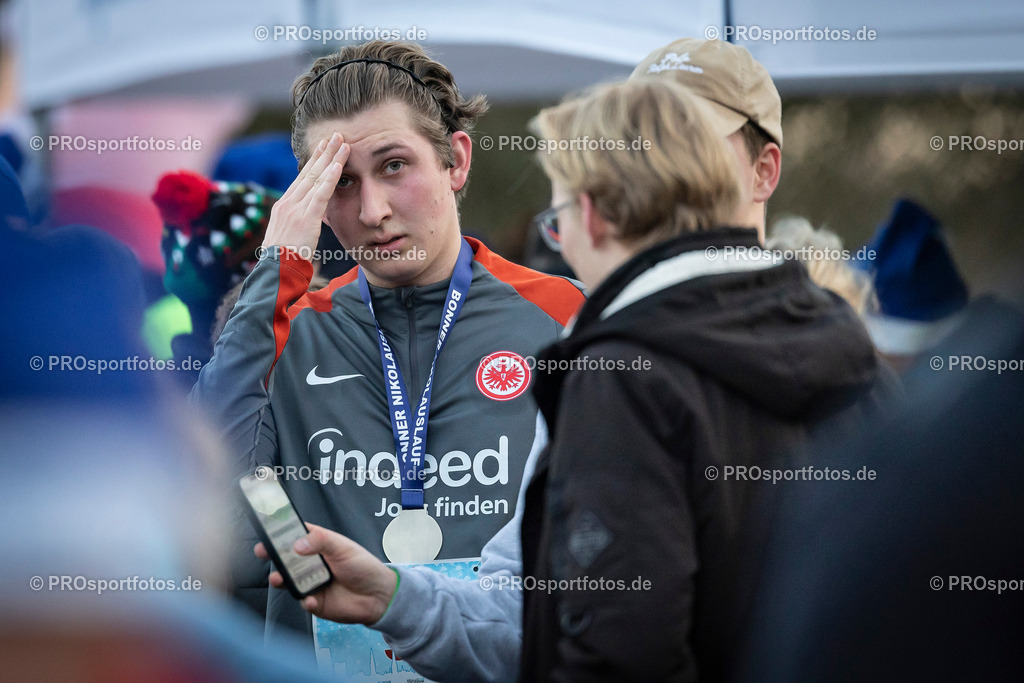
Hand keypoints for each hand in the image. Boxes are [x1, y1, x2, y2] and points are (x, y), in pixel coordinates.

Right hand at [255, 523, 397, 624]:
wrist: (378, 596)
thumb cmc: (363, 566)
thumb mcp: (343, 548)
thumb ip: (320, 542)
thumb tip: (296, 545)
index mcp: (318, 545)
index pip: (295, 534)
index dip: (280, 531)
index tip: (266, 529)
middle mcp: (311, 563)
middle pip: (286, 557)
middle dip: (272, 555)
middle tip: (262, 552)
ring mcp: (310, 583)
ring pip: (288, 580)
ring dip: (280, 579)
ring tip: (278, 579)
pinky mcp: (315, 602)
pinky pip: (303, 601)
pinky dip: (305, 600)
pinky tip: (312, 599)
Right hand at [261, 133, 349, 260]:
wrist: (275, 275)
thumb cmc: (284, 264)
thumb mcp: (290, 240)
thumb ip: (300, 227)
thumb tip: (309, 224)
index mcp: (283, 208)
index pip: (301, 180)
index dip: (314, 162)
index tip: (322, 148)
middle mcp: (287, 204)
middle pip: (308, 172)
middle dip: (322, 153)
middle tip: (334, 136)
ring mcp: (294, 209)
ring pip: (315, 178)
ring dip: (330, 158)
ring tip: (342, 143)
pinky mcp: (304, 218)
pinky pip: (320, 194)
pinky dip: (330, 178)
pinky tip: (338, 165)